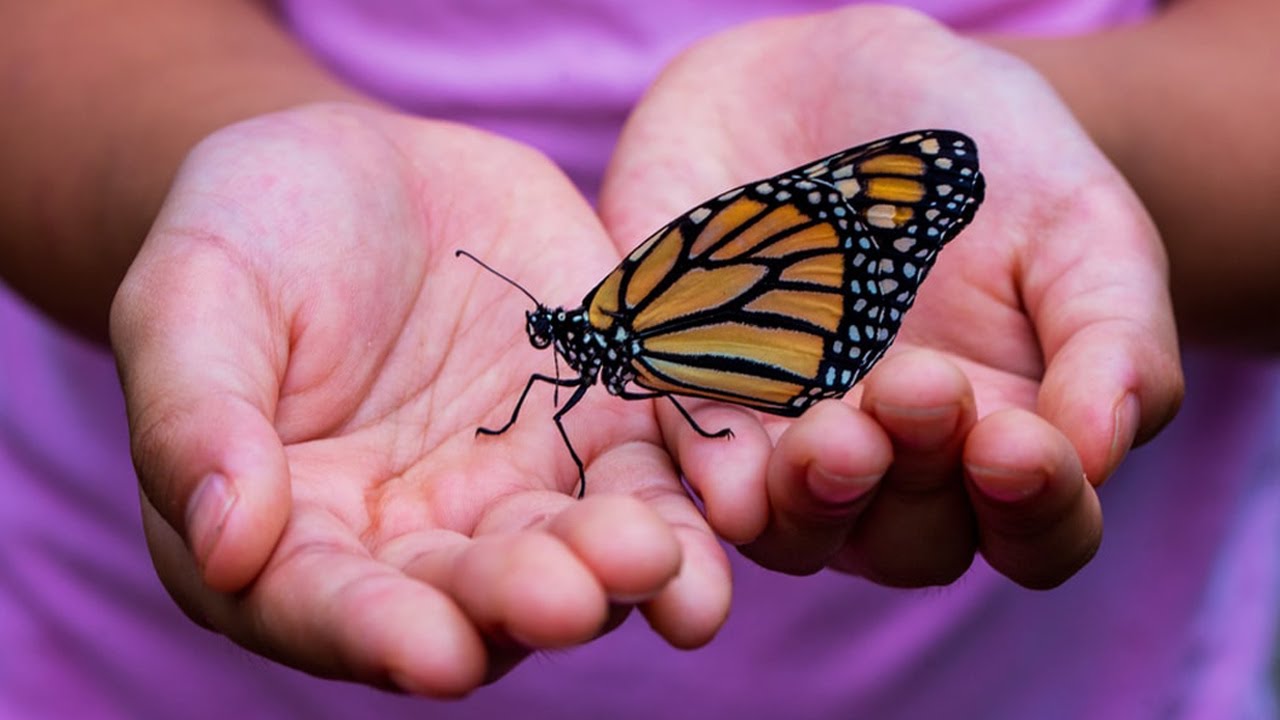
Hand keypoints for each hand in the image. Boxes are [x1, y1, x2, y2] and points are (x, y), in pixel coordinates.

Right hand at [110, 103, 729, 694]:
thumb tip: (224, 544)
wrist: (364, 171)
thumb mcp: (194, 297)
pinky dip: (691, 501)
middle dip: (522, 602)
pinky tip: (729, 509)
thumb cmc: (250, 233)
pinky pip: (652, 478)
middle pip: (470, 599)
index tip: (432, 652)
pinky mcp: (600, 431)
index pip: (328, 607)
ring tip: (658, 562)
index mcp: (294, 536)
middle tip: (570, 596)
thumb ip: (197, 417)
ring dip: (622, 573)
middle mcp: (415, 542)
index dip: (376, 634)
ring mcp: (517, 491)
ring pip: (575, 555)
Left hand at [599, 6, 1182, 587]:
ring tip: (831, 437)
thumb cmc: (985, 161)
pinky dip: (711, 476)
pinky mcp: (692, 398)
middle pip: (910, 543)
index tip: (1017, 443)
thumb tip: (1099, 454)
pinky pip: (692, 463)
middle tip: (915, 387)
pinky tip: (729, 476)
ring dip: (814, 500)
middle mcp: (894, 466)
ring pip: (797, 529)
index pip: (1037, 531)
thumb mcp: (1080, 225)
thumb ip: (1112, 338)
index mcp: (1003, 439)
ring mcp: (787, 442)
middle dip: (915, 482)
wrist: (838, 77)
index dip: (1036, 508)